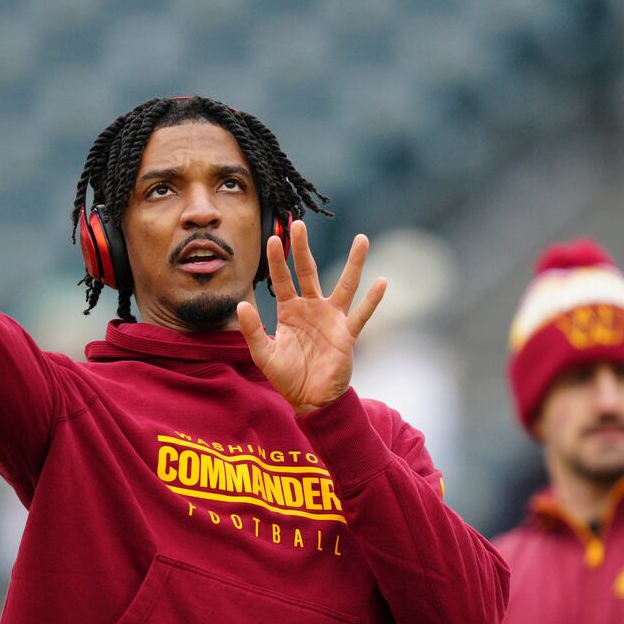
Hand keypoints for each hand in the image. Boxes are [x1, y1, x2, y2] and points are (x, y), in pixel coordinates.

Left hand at [236, 222, 386, 413]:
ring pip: (345, 285)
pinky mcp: (347, 334)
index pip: (282, 279)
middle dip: (303, 248)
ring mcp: (332, 318)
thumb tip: (241, 305)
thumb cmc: (287, 376)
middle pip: (309, 271)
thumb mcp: (263, 354)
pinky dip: (372, 299)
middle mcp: (312, 308)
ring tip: (362, 238)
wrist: (310, 399)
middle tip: (299, 223)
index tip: (272, 238)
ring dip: (354, 263)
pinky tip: (382, 281)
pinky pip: (361, 314)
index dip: (277, 260)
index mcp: (289, 310)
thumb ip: (253, 330)